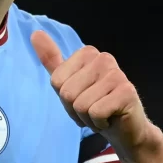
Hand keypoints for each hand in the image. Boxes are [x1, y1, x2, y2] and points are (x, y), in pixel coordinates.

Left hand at [31, 30, 153, 154]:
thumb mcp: (68, 82)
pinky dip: (99, 124)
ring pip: (81, 105)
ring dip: (88, 119)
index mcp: (88, 53)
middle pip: (68, 93)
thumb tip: (35, 33)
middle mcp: (104, 58)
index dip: (65, 99)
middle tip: (92, 110)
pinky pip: (96, 113)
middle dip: (75, 111)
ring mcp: (117, 73)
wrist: (125, 129)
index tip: (81, 99)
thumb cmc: (94, 104)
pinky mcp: (127, 92)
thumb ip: (52, 60)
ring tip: (102, 115)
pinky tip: (110, 119)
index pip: (57, 81)